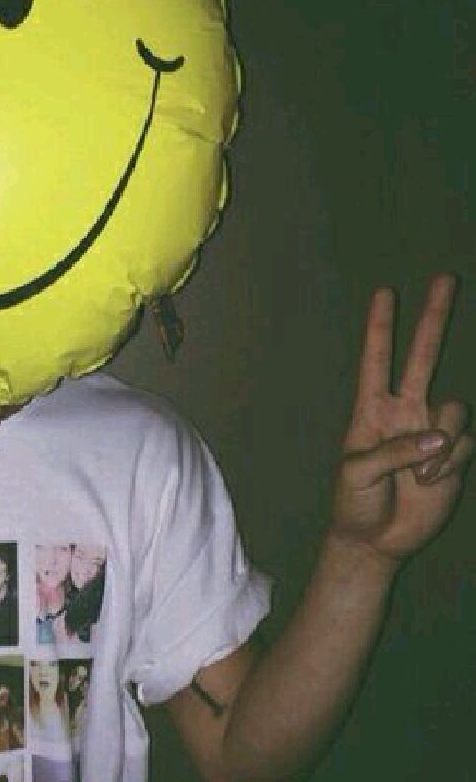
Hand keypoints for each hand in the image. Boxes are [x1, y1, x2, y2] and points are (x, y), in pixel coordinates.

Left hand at [330, 274, 471, 565]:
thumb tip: (437, 436)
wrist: (377, 539)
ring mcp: (431, 430)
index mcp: (371, 408)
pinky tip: (431, 482)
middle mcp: (404, 410)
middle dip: (433, 318)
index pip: (376, 359)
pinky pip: (464, 444)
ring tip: (419, 475)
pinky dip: (450, 463)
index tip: (385, 292)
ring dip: (441, 441)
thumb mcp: (358, 473)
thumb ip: (393, 451)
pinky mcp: (454, 455)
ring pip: (453, 407)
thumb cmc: (354, 501)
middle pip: (422, 355)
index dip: (381, 327)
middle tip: (445, 278)